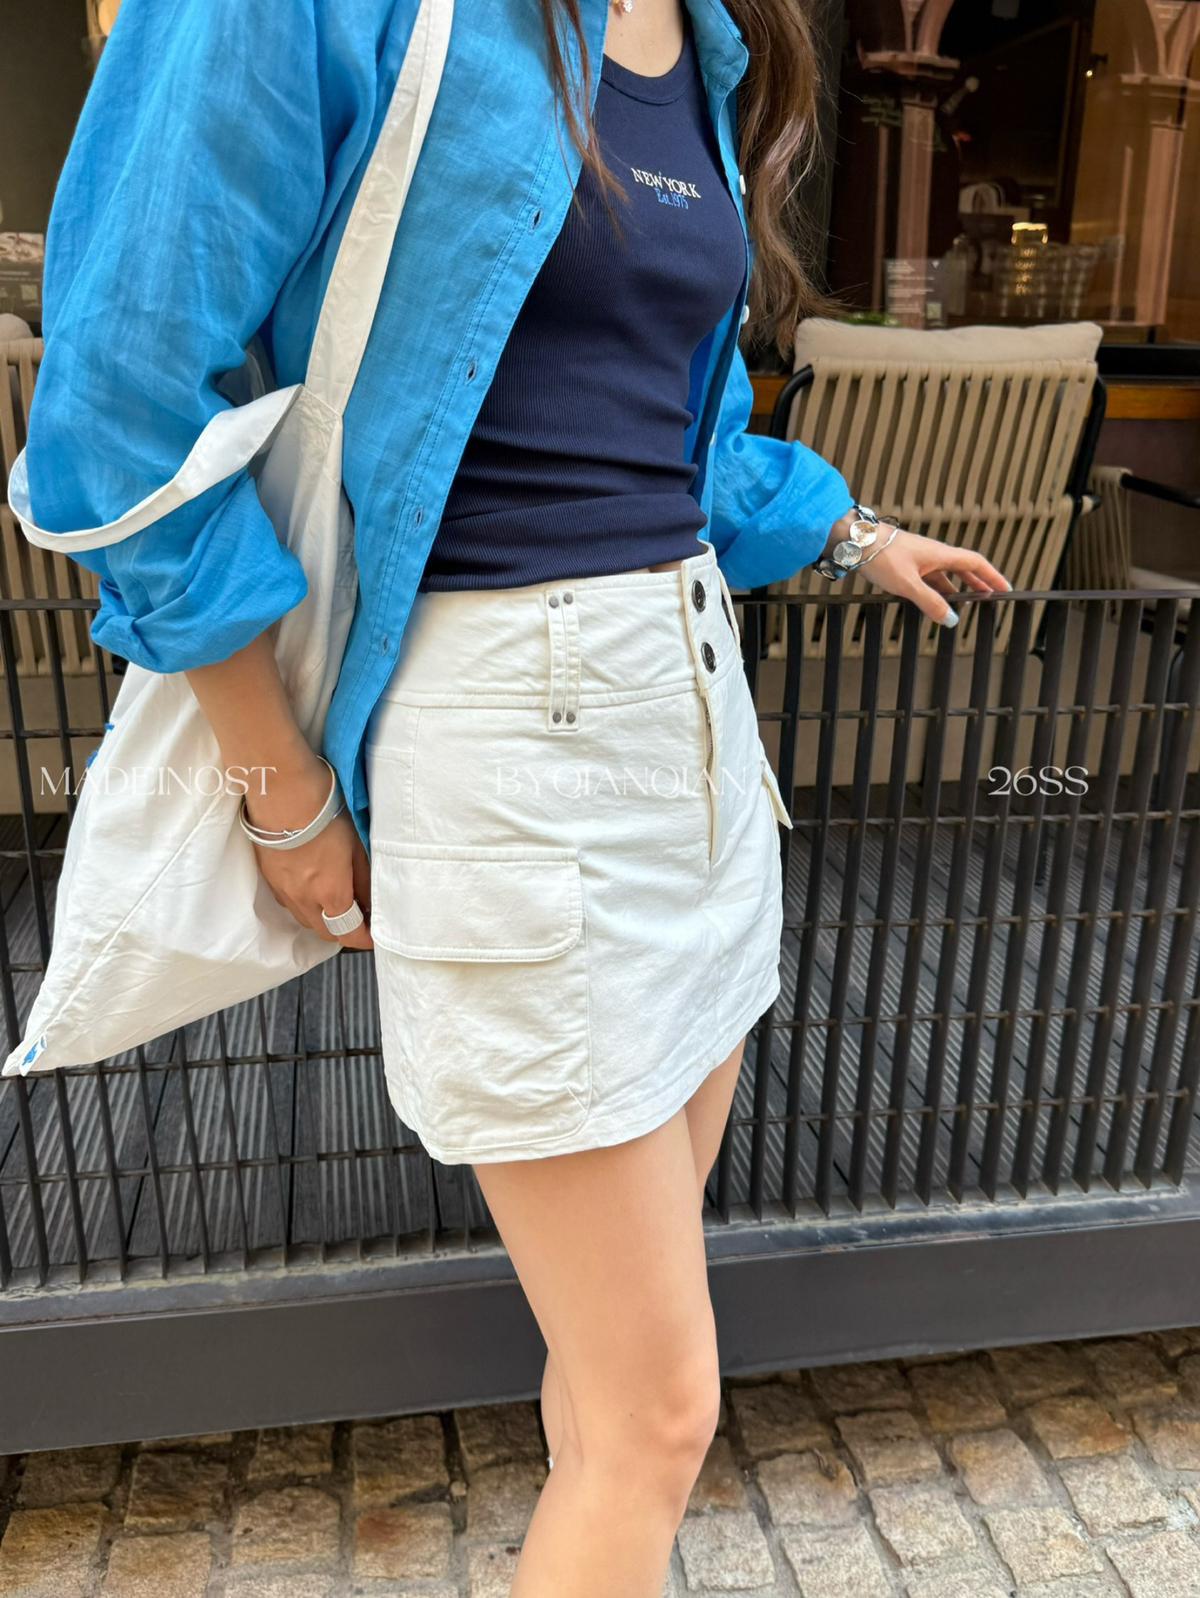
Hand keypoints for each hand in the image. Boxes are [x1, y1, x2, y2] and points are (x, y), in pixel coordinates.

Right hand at [242, 751, 373, 951]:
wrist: (281, 792)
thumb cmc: (324, 814)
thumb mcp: (356, 847)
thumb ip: (364, 879)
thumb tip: (371, 900)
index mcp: (330, 895)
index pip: (350, 933)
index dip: (365, 939)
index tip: (375, 936)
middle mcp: (304, 900)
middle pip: (326, 932)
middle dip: (344, 932)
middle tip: (359, 920)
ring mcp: (282, 889)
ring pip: (305, 919)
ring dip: (323, 920)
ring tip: (337, 905)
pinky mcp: (268, 876)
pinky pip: (288, 902)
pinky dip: (304, 905)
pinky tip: (311, 888)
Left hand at [822, 510, 1010, 626]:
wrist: (855, 540)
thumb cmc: (881, 555)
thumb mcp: (908, 584)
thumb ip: (930, 602)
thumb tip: (951, 619)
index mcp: (940, 554)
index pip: (975, 563)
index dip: (992, 576)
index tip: (1006, 588)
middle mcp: (933, 554)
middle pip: (963, 569)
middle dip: (977, 585)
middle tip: (989, 599)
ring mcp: (919, 559)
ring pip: (944, 576)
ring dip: (955, 590)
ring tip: (962, 607)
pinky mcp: (905, 564)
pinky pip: (927, 579)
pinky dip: (935, 591)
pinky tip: (932, 602)